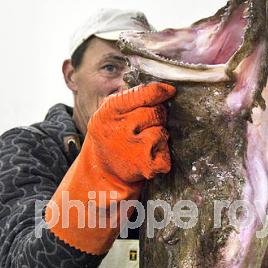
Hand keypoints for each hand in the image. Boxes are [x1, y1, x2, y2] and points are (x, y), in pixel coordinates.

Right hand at [46, 82, 175, 253]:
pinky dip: (161, 159)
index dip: (160, 91)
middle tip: (143, 130)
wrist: (98, 178)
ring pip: (163, 132)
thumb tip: (162, 89)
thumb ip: (130, 99)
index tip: (169, 91)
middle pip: (157, 112)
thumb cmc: (110, 141)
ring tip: (141, 147)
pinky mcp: (144, 167)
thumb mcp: (110, 116)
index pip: (144, 93)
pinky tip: (146, 161)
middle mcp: (118, 129)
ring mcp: (131, 149)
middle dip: (157, 119)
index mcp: (109, 112)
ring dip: (159, 139)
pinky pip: (166, 154)